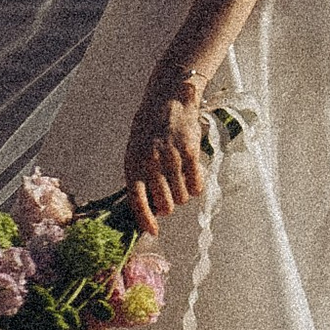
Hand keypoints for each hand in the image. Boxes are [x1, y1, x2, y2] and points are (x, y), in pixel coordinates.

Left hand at [126, 80, 208, 233]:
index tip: (153, 231)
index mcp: (133, 161)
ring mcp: (171, 157)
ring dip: (183, 195)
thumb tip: (146, 208)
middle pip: (166, 204)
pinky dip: (196, 187)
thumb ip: (139, 177)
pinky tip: (192, 178)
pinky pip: (196, 185)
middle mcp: (151, 162)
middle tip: (170, 197)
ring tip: (180, 180)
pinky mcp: (190, 153)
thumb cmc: (148, 128)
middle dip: (169, 207)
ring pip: (183, 197)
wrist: (167, 98)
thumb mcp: (135, 150)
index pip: (137, 199)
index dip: (145, 218)